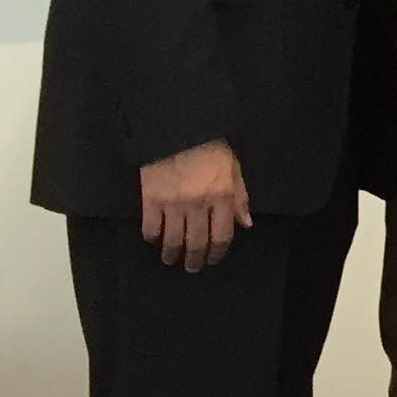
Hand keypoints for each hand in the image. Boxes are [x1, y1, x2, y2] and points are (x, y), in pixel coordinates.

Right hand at [139, 139, 250, 271]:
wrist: (178, 129)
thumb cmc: (210, 147)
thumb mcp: (233, 169)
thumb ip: (240, 198)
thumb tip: (245, 224)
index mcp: (222, 197)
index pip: (222, 236)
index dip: (217, 253)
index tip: (212, 260)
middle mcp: (199, 205)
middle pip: (196, 243)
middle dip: (195, 260)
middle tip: (192, 267)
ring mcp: (173, 204)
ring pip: (172, 241)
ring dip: (172, 254)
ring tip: (171, 259)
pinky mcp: (151, 200)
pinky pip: (151, 228)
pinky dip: (153, 238)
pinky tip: (156, 239)